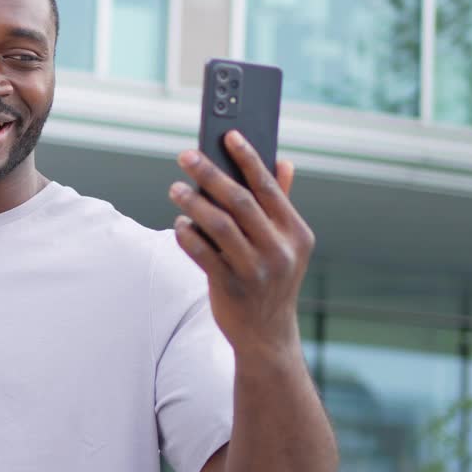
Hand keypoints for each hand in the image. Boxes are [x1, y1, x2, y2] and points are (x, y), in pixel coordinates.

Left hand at [167, 130, 314, 354]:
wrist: (267, 336)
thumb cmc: (271, 280)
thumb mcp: (286, 245)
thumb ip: (281, 204)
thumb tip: (285, 162)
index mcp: (296, 233)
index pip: (269, 187)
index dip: (248, 158)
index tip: (229, 135)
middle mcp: (280, 250)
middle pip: (240, 201)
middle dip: (210, 174)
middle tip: (186, 156)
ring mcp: (256, 270)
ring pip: (218, 225)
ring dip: (193, 203)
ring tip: (175, 189)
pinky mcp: (231, 288)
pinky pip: (203, 254)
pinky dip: (188, 236)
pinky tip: (178, 225)